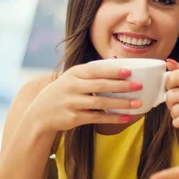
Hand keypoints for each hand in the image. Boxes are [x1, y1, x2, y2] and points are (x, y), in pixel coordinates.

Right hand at [28, 62, 143, 132]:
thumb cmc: (63, 93)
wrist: (40, 114)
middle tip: (139, 86)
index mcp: (73, 73)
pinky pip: (98, 118)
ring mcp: (72, 103)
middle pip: (101, 86)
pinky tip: (126, 117)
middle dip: (121, 86)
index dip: (112, 70)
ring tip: (138, 103)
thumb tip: (116, 60)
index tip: (129, 72)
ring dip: (121, 103)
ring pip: (101, 103)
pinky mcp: (74, 118)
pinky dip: (113, 118)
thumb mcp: (72, 78)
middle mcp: (71, 87)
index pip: (95, 70)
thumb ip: (91, 72)